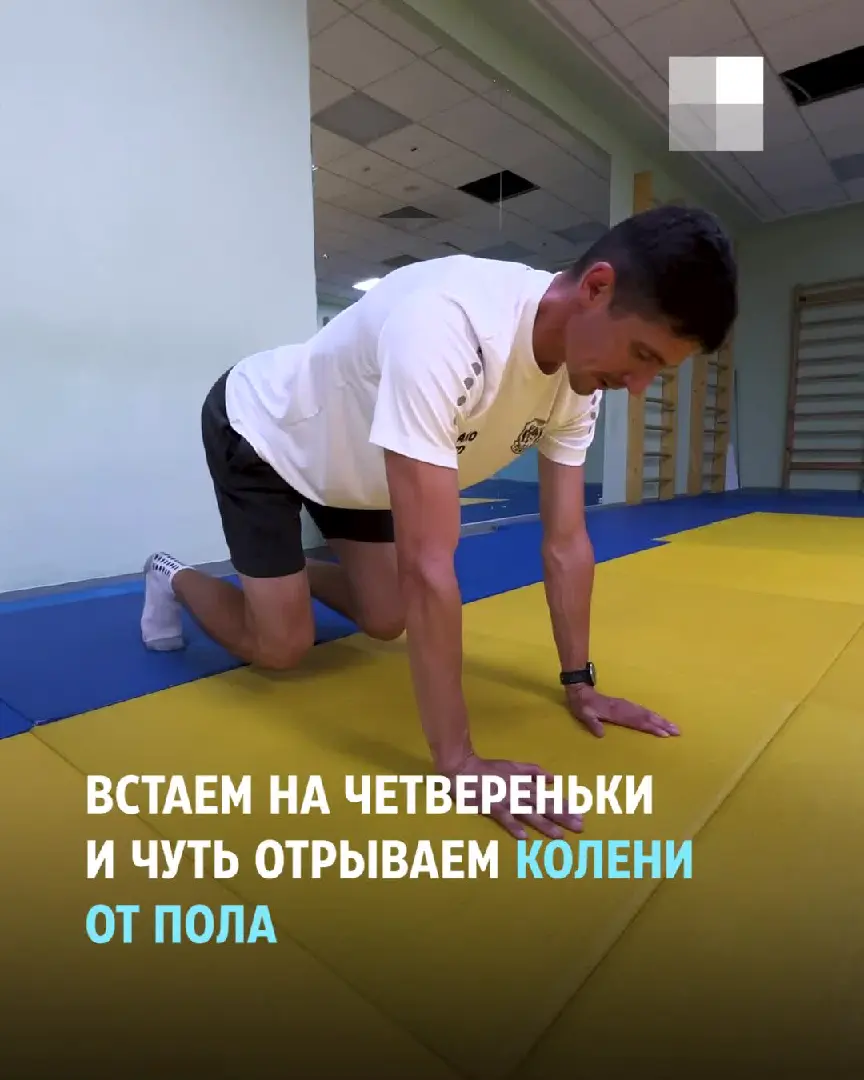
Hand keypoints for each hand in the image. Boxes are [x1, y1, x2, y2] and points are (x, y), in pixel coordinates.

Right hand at [447, 753, 582, 840]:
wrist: (463, 767)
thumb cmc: (489, 768)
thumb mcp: (514, 765)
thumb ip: (533, 771)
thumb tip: (553, 778)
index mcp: (524, 783)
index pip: (548, 796)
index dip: (564, 805)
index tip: (581, 814)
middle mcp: (519, 792)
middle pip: (543, 806)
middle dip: (562, 816)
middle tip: (579, 827)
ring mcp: (506, 800)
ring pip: (528, 813)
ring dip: (544, 824)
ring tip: (559, 836)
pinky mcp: (491, 806)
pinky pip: (504, 818)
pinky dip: (513, 826)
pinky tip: (523, 838)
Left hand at [566, 684, 678, 738]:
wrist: (581, 691)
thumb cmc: (583, 706)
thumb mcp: (584, 715)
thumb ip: (593, 724)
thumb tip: (601, 734)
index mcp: (616, 713)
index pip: (637, 721)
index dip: (650, 727)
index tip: (664, 734)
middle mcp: (625, 708)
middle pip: (646, 717)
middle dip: (662, 724)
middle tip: (677, 731)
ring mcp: (626, 706)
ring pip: (646, 713)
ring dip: (660, 719)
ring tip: (673, 726)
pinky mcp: (626, 705)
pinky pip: (642, 710)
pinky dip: (653, 715)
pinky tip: (659, 719)